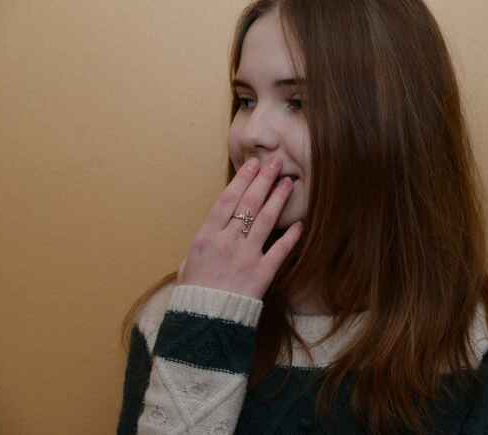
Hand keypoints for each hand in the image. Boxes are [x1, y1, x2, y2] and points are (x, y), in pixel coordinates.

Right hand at [176, 156, 302, 299]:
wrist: (203, 323)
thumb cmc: (192, 296)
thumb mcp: (187, 267)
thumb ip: (201, 248)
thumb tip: (209, 237)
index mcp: (206, 237)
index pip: (227, 200)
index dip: (242, 180)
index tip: (253, 164)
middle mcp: (227, 242)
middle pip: (249, 204)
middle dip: (264, 180)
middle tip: (276, 164)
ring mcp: (246, 256)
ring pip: (266, 220)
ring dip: (278, 199)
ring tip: (289, 182)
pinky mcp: (262, 273)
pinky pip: (280, 250)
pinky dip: (292, 236)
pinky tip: (300, 222)